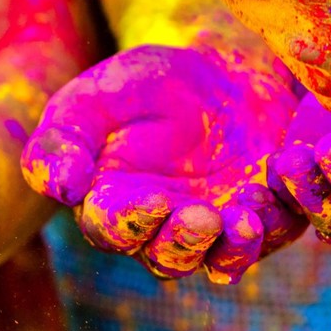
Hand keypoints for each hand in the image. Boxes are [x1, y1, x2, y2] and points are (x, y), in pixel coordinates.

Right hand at [21, 44, 305, 282]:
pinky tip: (269, 197)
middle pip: (167, 259)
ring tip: (241, 219)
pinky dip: (272, 225)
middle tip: (201, 216)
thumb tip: (59, 188)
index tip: (149, 200)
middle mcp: (162, 232)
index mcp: (112, 207)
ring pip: (219, 261)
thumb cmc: (142, 87)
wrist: (219, 70)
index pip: (112, 230)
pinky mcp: (263, 218)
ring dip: (230, 249)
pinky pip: (269, 236)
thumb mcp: (91, 100)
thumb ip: (62, 141)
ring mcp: (215, 231)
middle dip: (183, 243)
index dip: (129, 222)